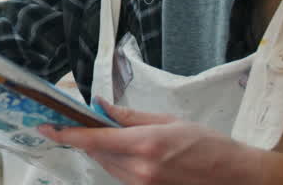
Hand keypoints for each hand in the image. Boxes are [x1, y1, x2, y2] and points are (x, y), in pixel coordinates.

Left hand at [39, 100, 282, 184]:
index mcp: (144, 146)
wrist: (235, 176)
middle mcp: (140, 170)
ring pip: (107, 166)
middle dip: (86, 138)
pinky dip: (116, 162)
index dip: (66, 133)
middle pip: (96, 153)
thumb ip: (130, 115)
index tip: (47, 126)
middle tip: (78, 121)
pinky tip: (126, 151)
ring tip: (107, 134)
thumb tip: (102, 107)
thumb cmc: (208, 144)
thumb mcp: (168, 121)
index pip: (93, 140)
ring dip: (101, 150)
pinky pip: (121, 176)